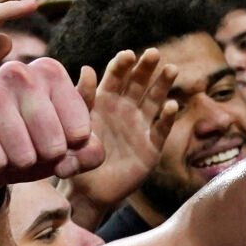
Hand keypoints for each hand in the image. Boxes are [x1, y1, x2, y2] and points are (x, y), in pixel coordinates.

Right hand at [0, 54, 103, 196]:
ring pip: (23, 152)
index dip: (72, 151)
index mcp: (50, 72)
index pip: (80, 127)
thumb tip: (87, 143)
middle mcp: (19, 70)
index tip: (60, 148)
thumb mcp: (64, 153)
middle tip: (31, 155)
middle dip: (45, 160)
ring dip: (19, 165)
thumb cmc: (26, 149)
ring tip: (8, 156)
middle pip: (54, 140)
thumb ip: (89, 151)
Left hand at [64, 49, 179, 222]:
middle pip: (139, 83)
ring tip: (171, 69)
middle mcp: (125, 110)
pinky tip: (171, 105)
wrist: (86, 191)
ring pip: (155, 100)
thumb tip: (87, 68)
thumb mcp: (74, 125)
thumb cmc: (75, 157)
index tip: (128, 55)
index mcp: (105, 101)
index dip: (123, 65)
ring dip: (163, 85)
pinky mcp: (151, 147)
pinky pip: (161, 129)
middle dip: (146, 68)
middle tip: (153, 54)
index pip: (116, 77)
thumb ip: (82, 98)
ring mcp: (140, 127)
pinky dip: (167, 117)